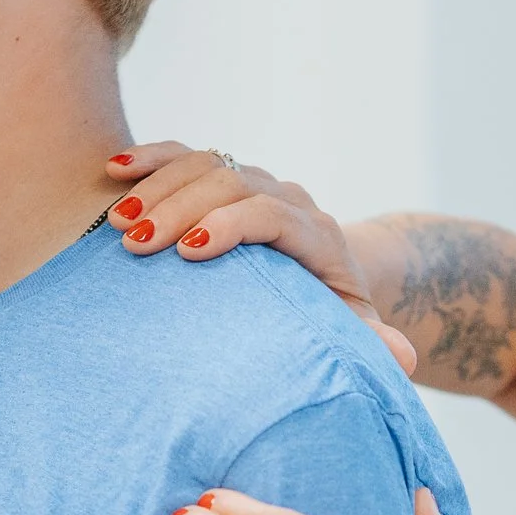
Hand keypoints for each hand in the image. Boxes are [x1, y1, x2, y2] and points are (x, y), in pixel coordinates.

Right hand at [105, 143, 417, 375]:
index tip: (192, 252)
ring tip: (116, 224)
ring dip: (157, 188)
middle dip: (181, 210)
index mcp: (318, 234)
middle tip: (135, 244)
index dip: (233, 225)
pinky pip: (185, 156)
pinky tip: (113, 171)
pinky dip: (150, 160)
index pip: (274, 213)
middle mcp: (287, 198)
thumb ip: (371, 344)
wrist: (333, 278)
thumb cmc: (334, 317)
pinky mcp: (224, 179)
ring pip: (205, 164)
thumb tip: (402, 358)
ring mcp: (254, 182)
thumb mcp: (354, 335)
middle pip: (232, 183)